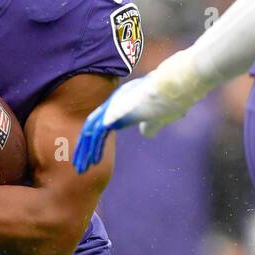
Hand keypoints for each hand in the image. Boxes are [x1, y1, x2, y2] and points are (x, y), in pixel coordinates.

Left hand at [72, 73, 188, 172]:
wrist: (174, 86)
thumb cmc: (170, 100)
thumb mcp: (159, 117)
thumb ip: (151, 124)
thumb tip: (146, 133)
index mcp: (119, 106)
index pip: (99, 127)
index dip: (93, 144)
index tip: (91, 159)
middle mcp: (112, 105)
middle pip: (91, 130)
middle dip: (84, 150)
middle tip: (79, 167)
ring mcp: (112, 106)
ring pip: (92, 132)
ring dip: (86, 151)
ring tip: (82, 168)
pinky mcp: (115, 110)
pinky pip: (100, 131)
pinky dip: (96, 146)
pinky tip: (94, 160)